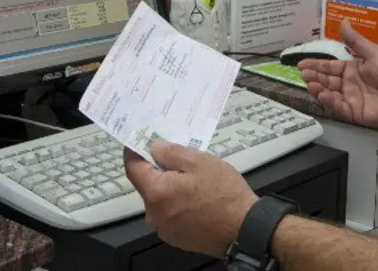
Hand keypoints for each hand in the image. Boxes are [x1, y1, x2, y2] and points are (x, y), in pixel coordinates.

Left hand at [124, 140, 257, 257]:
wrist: (245, 230)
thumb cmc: (224, 194)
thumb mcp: (199, 162)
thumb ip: (171, 152)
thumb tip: (154, 147)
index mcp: (156, 193)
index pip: (132, 168)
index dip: (135, 151)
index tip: (140, 139)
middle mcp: (154, 214)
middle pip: (147, 184)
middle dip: (158, 169)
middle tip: (179, 158)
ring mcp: (164, 229)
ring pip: (160, 199)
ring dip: (170, 187)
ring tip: (194, 180)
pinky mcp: (176, 238)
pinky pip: (170, 213)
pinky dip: (177, 203)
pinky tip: (197, 198)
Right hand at [299, 22, 377, 129]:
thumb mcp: (373, 52)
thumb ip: (355, 41)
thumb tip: (342, 21)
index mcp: (353, 70)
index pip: (330, 67)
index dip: (316, 65)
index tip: (301, 63)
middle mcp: (349, 85)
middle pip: (327, 80)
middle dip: (314, 77)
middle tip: (303, 73)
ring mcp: (351, 100)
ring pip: (330, 94)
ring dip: (319, 89)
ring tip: (310, 83)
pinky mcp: (355, 114)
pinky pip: (339, 108)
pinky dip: (329, 102)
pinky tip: (323, 95)